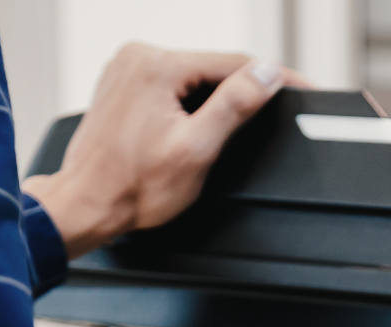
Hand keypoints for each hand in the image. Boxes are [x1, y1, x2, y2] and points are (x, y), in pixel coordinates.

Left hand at [21, 43, 308, 256]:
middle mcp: (137, 57)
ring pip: (193, 76)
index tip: (302, 87)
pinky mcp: (123, 82)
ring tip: (223, 132)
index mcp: (156, 66)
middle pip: (212, 68)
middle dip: (242, 91)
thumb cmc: (133, 187)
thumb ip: (235, 105)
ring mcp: (126, 67)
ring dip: (215, 99)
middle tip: (272, 116)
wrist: (87, 204)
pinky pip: (171, 84)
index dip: (274, 77)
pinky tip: (192, 128)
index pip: (233, 62)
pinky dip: (189, 102)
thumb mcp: (198, 149)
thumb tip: (266, 73)